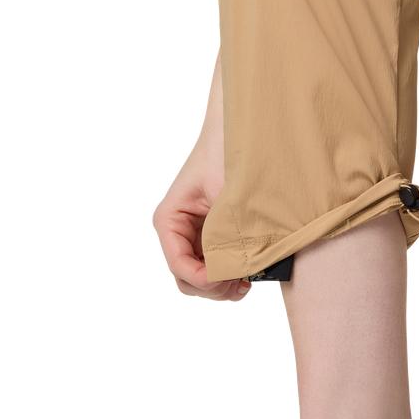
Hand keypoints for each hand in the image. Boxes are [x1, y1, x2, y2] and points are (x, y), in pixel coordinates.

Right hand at [153, 97, 251, 300]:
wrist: (246, 131)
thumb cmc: (231, 155)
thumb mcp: (228, 200)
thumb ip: (225, 238)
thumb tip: (232, 273)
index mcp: (170, 219)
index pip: (179, 266)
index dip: (204, 280)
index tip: (233, 279)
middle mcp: (176, 231)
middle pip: (187, 280)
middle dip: (213, 287)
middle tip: (243, 285)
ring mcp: (194, 235)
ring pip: (201, 279)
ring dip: (222, 285)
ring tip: (247, 281)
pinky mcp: (212, 237)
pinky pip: (215, 266)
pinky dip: (229, 275)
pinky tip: (249, 273)